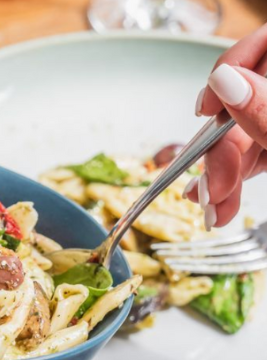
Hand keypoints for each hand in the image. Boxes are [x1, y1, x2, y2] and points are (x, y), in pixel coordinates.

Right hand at [185, 23, 266, 227]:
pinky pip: (256, 152)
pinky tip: (221, 202)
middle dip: (222, 151)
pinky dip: (237, 179)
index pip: (263, 45)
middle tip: (209, 191)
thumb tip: (223, 81)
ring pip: (247, 134)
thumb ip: (266, 108)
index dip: (229, 70)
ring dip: (223, 175)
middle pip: (246, 100)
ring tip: (212, 209)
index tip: (205, 111)